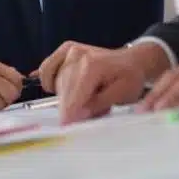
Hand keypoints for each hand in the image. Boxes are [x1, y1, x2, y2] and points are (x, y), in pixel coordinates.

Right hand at [42, 41, 169, 123]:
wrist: (131, 61)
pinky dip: (52, 83)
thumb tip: (78, 113)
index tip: (66, 128)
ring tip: (87, 98)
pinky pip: (46, 70)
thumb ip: (98, 104)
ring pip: (55, 83)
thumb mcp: (122, 95)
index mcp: (93, 65)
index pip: (74, 94)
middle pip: (63, 90)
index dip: (69, 113)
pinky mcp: (64, 51)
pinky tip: (66, 90)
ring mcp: (69, 50)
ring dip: (66, 97)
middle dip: (71, 107)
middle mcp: (78, 55)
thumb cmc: (129, 78)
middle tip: (89, 114)